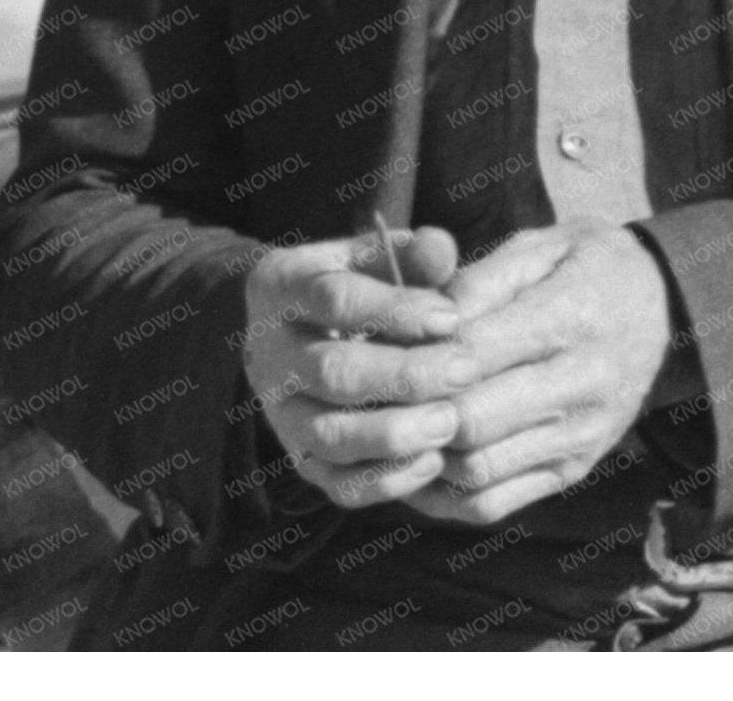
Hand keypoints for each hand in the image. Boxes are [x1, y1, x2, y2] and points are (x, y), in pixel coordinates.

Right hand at [236, 224, 470, 507]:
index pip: (334, 298)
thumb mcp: (370, 259)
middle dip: (405, 376)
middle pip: (333, 372)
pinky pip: (339, 484)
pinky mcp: (302, 460)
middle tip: (464, 371)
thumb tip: (441, 247)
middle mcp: (269, 353)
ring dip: (395, 434)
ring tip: (450, 422)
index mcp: (280, 288)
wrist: (301, 337)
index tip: (452, 317)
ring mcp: (280, 413)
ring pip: (329, 436)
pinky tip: (432, 461)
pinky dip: (387, 480)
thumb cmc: (354, 289)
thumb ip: (409, 254)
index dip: (396, 309)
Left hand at [396, 224, 682, 527]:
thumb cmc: (589, 265)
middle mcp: (581, 387)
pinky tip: (415, 461)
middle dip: (411, 410)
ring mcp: (578, 438)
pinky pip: (494, 503)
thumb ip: (481, 278)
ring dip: (421, 454)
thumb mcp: (542, 246)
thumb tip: (426, 314)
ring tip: (383, 424)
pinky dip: (443, 494)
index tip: (373, 343)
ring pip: (476, 469)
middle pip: (470, 421)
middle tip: (369, 391)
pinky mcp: (572, 471)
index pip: (474, 353)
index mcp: (570, 318)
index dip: (415, 355)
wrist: (667, 308)